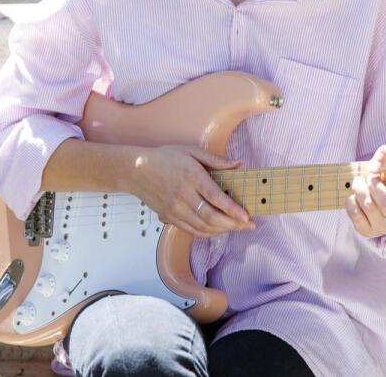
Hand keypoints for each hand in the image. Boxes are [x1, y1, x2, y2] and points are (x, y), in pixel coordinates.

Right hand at [123, 145, 255, 238]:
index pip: (215, 197)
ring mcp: (175, 209)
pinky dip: (207, 233)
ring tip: (237, 228)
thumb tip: (238, 164)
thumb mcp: (191, 151)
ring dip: (222, 230)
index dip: (232, 210)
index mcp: (192, 177)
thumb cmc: (166, 158)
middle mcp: (183, 195)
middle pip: (211, 217)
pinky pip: (192, 231)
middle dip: (233, 224)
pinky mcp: (169, 217)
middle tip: (248, 225)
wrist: (136, 170)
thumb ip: (216, 160)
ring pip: (202, 227)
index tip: (246, 217)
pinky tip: (218, 230)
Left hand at [346, 145, 385, 237]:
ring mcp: (384, 228)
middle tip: (370, 177)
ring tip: (360, 183)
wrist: (374, 186)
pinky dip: (351, 202)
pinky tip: (355, 196)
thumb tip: (374, 168)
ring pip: (370, 209)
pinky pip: (356, 217)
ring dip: (360, 190)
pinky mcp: (368, 231)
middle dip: (374, 186)